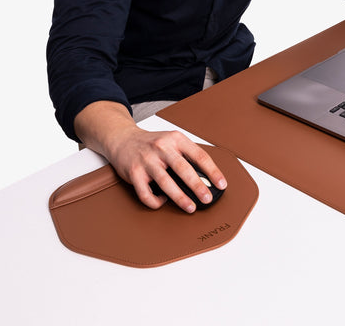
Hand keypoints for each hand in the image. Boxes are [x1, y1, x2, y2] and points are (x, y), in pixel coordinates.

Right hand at [74, 101, 226, 212]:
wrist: (123, 138)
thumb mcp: (171, 141)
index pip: (199, 155)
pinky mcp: (134, 172)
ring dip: (180, 197)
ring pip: (166, 182)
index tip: (221, 184)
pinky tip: (162, 201)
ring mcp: (146, 160)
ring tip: (190, 207)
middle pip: (183, 169)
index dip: (212, 171)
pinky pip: (146, 193)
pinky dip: (156, 201)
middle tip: (206, 199)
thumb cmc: (151, 143)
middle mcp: (161, 147)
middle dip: (197, 186)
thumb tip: (205, 179)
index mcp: (175, 139)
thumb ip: (185, 155)